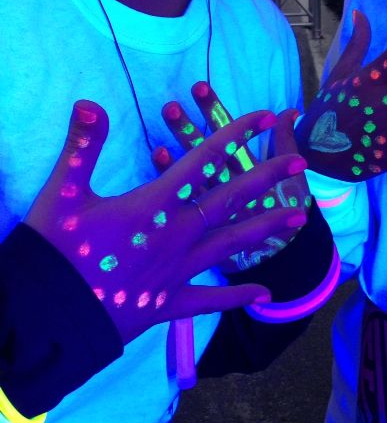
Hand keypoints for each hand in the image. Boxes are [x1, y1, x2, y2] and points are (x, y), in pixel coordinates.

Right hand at [25, 100, 307, 344]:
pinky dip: (235, 295)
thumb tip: (90, 102)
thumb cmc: (55, 254)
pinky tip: (263, 293)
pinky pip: (209, 299)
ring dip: (264, 230)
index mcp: (155, 205)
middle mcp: (176, 236)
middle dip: (267, 179)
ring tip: (298, 218)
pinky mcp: (167, 303)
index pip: (203, 161)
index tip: (264, 116)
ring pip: (230, 246)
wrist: (48, 320)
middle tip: (301, 164)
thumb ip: (83, 146)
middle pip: (230, 201)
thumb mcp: (64, 195)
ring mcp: (176, 272)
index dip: (234, 135)